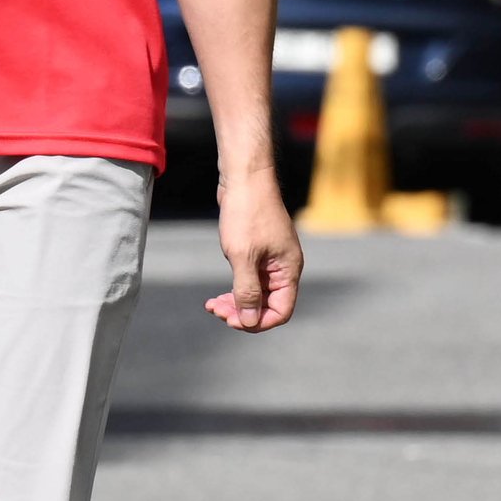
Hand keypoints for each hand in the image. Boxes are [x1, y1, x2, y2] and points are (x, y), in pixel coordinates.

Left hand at [211, 163, 301, 331]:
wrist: (244, 179)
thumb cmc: (247, 214)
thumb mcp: (243, 256)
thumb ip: (246, 290)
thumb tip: (249, 321)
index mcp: (288, 271)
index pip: (281, 311)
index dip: (258, 321)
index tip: (230, 320)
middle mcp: (283, 268)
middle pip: (267, 304)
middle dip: (242, 312)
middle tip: (215, 311)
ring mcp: (270, 260)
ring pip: (256, 293)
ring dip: (235, 302)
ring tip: (211, 305)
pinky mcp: (257, 251)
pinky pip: (249, 279)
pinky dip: (234, 288)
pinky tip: (217, 294)